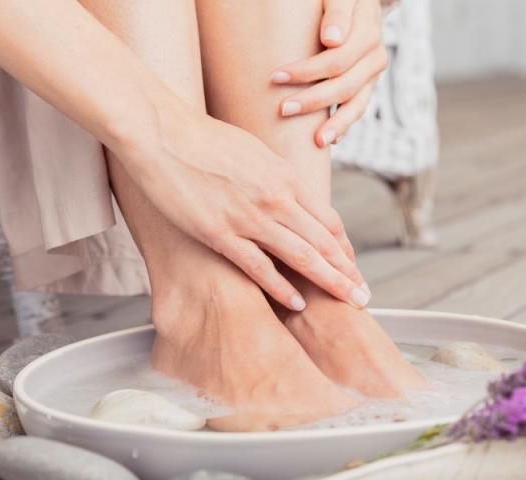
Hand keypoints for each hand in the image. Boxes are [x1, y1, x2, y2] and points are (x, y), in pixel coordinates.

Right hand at [117, 105, 367, 310]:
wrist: (161, 132)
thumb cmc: (202, 138)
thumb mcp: (254, 151)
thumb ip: (275, 177)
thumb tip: (289, 193)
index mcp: (285, 176)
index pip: (328, 220)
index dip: (344, 248)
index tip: (353, 266)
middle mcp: (275, 198)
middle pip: (323, 242)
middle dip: (347, 271)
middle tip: (363, 295)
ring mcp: (249, 217)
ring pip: (302, 256)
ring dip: (329, 282)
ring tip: (348, 301)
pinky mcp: (220, 233)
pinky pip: (259, 267)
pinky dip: (282, 287)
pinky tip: (298, 302)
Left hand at [270, 0, 387, 147]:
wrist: (354, 1)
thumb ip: (337, 11)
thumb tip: (332, 40)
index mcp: (368, 31)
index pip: (336, 60)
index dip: (306, 71)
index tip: (275, 77)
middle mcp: (375, 55)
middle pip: (345, 85)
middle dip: (313, 100)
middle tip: (282, 110)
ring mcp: (373, 73)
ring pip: (357, 103)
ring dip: (336, 124)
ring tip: (316, 142)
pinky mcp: (367, 83)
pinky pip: (358, 107)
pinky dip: (345, 124)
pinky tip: (330, 140)